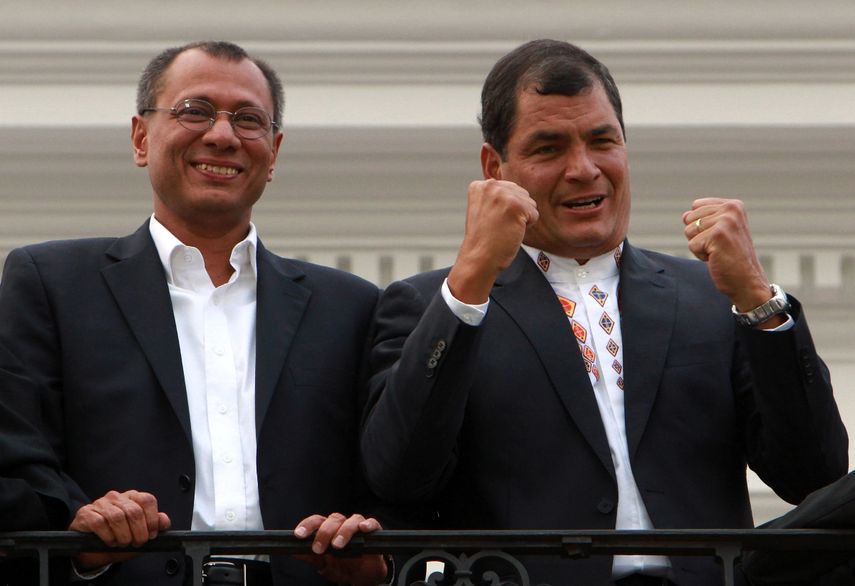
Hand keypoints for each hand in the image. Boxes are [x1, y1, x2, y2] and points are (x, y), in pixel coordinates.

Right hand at [69, 490, 170, 570]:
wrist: (94, 550)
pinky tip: (110, 542)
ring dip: (123, 536)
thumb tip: (164, 521)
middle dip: (139, 532)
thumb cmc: (120, 538)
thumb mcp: (140, 534)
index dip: (152, 520)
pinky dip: (108, 536)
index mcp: (133, 497)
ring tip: (123, 543)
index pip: (147, 500)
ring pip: (117, 517)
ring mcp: (100, 503)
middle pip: (134, 511)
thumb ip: (155, 526)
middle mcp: (117, 497)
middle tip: (137, 543)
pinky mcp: (86, 513)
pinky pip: (99, 523)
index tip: (151, 535)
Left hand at [294, 513, 387, 585]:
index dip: (307, 525)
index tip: (298, 535)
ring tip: (338, 545)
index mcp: (329, 530)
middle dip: (324, 533)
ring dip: (344, 531)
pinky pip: (373, 523)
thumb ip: (311, 558)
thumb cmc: (344, 566)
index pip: (317, 521)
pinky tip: (363, 528)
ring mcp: (359, 527)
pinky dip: (368, 524)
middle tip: (318, 548)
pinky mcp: (374, 532)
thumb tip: (293, 552)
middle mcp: (343, 525)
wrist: (364, 577)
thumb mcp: (325, 565)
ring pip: (352, 520)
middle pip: (333, 519)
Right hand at [447, 179, 538, 302]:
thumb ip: (497, 196)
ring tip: (503, 228)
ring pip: (529, 204)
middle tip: (498, 226)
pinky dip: (526, 227)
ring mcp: (503, 194)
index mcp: (480, 186)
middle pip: (521, 194)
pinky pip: (534, 214)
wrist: (479, 258)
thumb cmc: (484, 239)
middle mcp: (490, 185)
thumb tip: (520, 191)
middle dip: (515, 212)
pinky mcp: (516, 205)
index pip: (509, 190)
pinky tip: (510, 232)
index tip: (490, 221)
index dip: (504, 209)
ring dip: (521, 219)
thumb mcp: (484, 209)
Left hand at [683, 198, 781, 324]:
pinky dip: (701, 255)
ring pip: (689, 231)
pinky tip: (718, 258)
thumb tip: (684, 216)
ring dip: (700, 246)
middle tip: (719, 246)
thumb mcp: (718, 232)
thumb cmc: (732, 258)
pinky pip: (692, 244)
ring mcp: (725, 221)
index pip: (695, 206)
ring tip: (719, 252)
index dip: (701, 226)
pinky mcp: (717, 235)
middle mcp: (731, 209)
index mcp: (733, 205)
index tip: (720, 237)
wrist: (747, 281)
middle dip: (699, 236)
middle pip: (690, 218)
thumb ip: (702, 219)